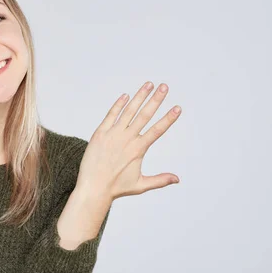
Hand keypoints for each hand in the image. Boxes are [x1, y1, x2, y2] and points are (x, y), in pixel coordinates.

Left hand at [77, 81, 180, 200]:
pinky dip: (118, 105)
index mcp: (138, 149)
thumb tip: (177, 179)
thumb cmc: (116, 188)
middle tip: (164, 86)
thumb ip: (160, 180)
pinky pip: (110, 116)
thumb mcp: (140, 185)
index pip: (157, 130)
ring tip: (148, 84)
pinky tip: (126, 96)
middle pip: (144, 115)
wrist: (93, 188)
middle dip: (156, 99)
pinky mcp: (99, 134)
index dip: (168, 118)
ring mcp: (112, 135)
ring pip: (128, 111)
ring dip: (139, 97)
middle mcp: (126, 139)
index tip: (177, 107)